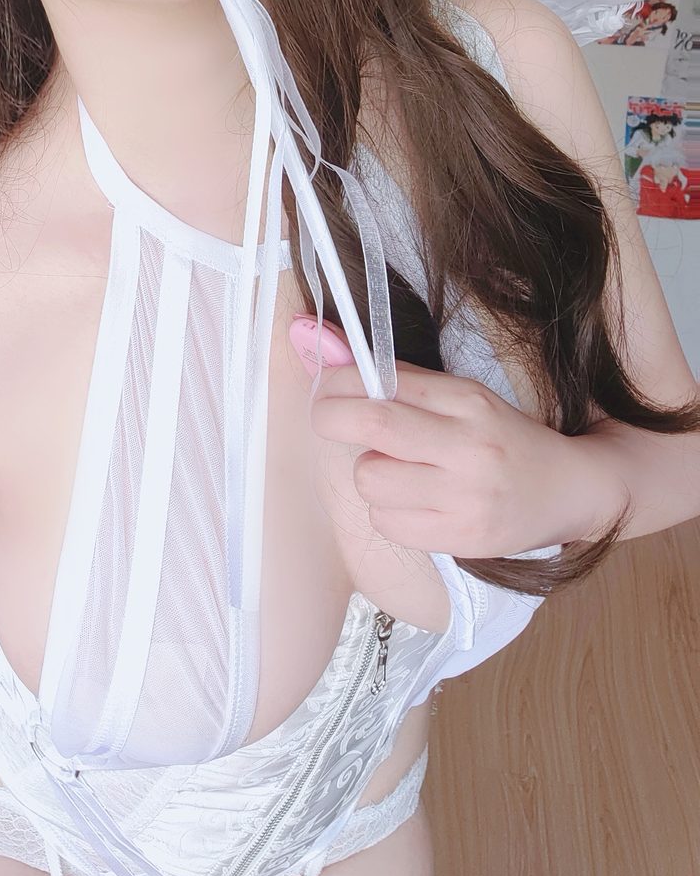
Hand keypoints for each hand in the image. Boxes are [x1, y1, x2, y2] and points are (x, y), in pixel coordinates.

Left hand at [291, 315, 616, 555]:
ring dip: (367, 471)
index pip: (383, 382)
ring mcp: (466, 498)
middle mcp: (468, 447)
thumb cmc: (501, 438)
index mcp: (467, 400)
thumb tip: (308, 335)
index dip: (336, 381)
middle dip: (329, 417)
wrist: (569, 492)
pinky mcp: (462, 540)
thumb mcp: (458, 395)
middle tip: (327, 418)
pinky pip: (386, 523)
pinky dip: (386, 510)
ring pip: (369, 478)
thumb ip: (391, 375)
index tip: (325, 386)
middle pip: (372, 424)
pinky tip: (413, 502)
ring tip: (394, 469)